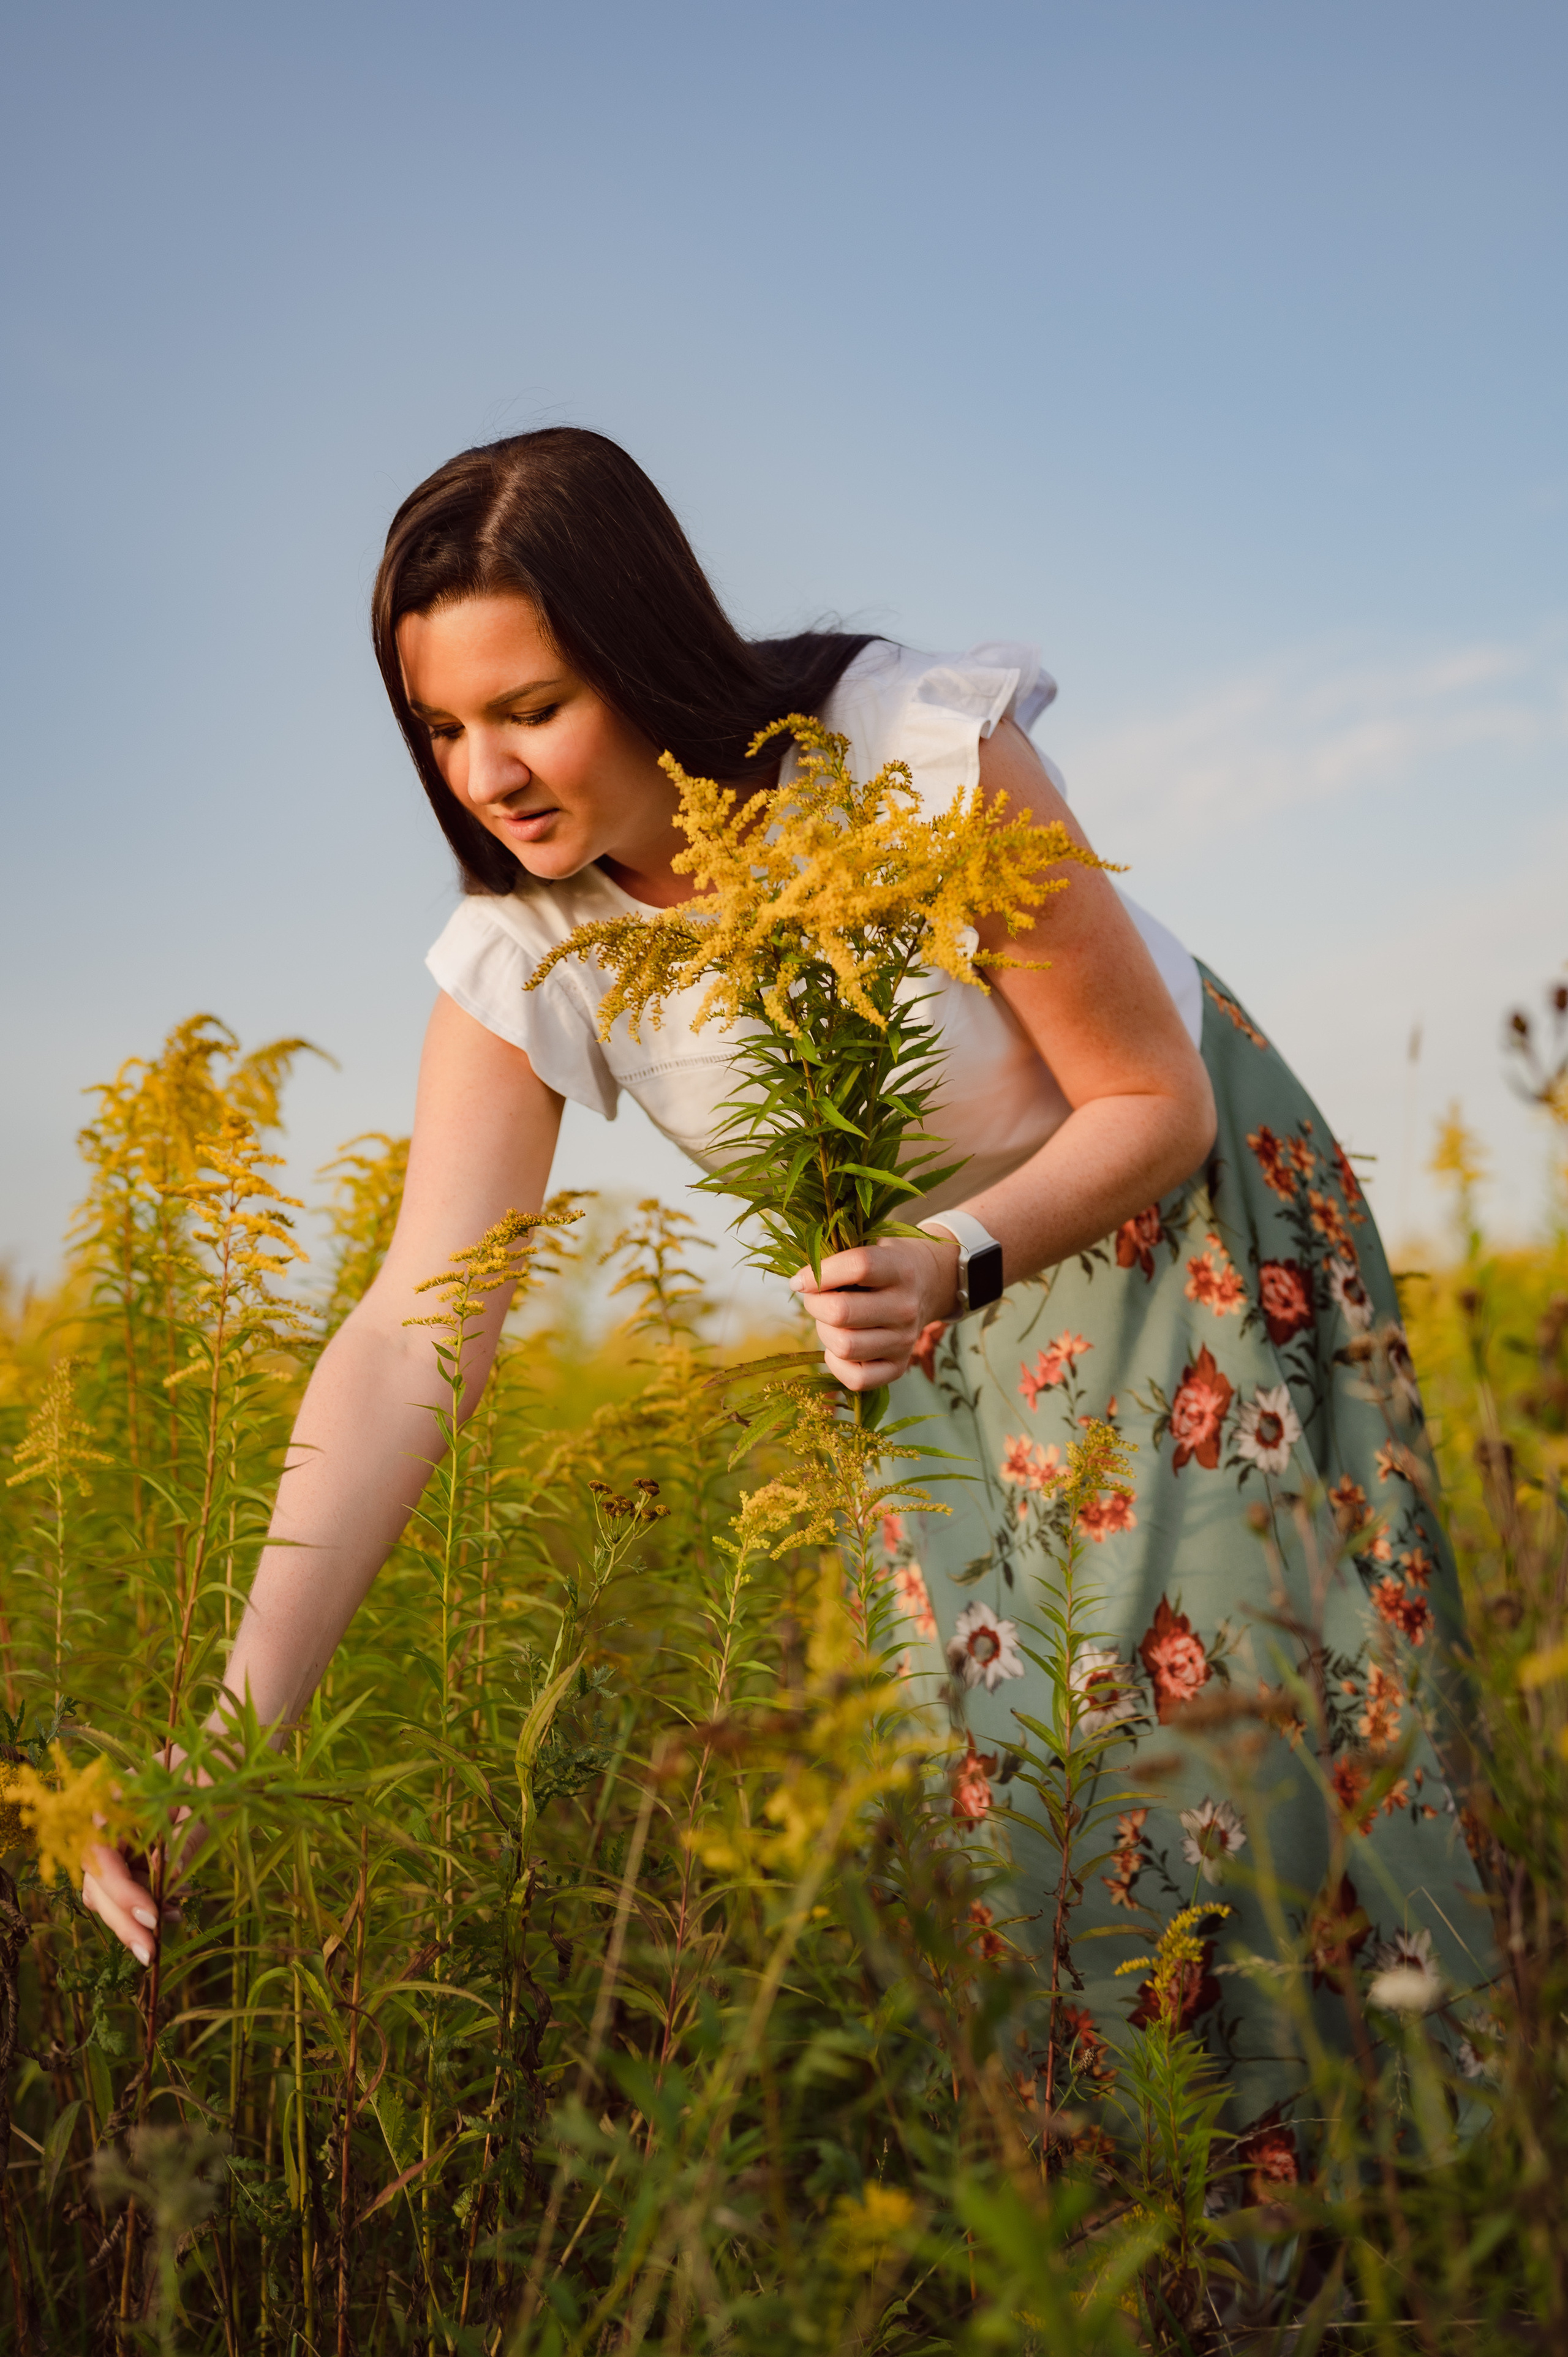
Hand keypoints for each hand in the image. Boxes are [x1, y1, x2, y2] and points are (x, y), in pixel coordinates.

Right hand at [82, 1745, 202, 1968]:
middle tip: (149, 1953)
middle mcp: (109, 1817)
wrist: (233, 1751)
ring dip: (130, 1916)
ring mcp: (119, 1836)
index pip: (100, 1853)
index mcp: (116, 1794)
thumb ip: (189, 1836)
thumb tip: (170, 1878)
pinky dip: (144, 1904)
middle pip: (96, 1879)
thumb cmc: (222, 1765)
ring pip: (107, 1889)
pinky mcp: (134, 1850)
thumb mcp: (210, 1799)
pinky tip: (171, 1914)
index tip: (151, 1915)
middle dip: (121, 1918)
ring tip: (167, 1927)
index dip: (120, 1890)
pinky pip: (128, 1885)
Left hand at [791, 1235, 959, 1389]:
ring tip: (829, 1320)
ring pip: (844, 1347)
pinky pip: (857, 1379)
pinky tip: (838, 1343)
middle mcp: (905, 1307)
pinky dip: (836, 1364)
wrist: (928, 1285)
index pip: (858, 1267)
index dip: (819, 1273)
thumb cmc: (885, 1264)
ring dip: (824, 1333)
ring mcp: (904, 1341)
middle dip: (815, 1304)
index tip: (799, 1280)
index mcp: (900, 1269)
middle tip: (815, 1298)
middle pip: (841, 1312)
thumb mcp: (869, 1245)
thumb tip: (799, 1283)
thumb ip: (836, 1255)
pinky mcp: (899, 1367)